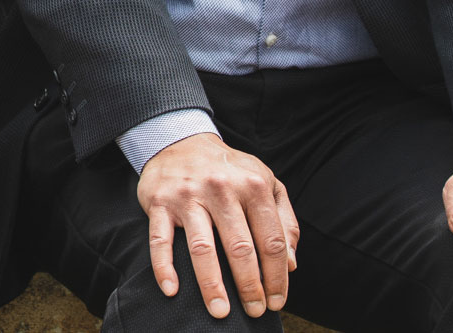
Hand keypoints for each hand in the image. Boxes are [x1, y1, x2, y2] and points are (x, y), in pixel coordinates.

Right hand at [137, 133, 297, 319]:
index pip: (272, 241)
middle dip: (250, 287)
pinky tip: (172, 290)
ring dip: (212, 285)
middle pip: (240, 248)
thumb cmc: (229, 170)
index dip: (277, 276)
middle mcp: (221, 189)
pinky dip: (164, 267)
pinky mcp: (160, 202)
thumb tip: (291, 264)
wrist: (180, 140)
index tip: (276, 301)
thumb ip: (284, 220)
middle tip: (254, 312)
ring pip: (202, 248)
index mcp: (253, 186)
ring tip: (219, 312)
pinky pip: (160, 240)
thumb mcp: (265, 182)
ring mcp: (188, 195)